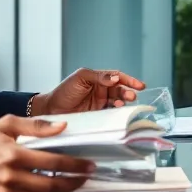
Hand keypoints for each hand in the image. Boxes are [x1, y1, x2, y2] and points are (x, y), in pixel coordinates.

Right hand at [0, 115, 95, 191]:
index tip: (88, 165)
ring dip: (61, 191)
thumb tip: (62, 126)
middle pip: (51, 185)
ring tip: (73, 181)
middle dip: (74, 182)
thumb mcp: (7, 124)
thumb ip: (36, 125)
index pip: (53, 162)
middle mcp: (10, 177)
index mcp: (13, 154)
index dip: (75, 165)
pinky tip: (53, 186)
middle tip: (87, 176)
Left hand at [30, 68, 146, 116]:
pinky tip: (118, 111)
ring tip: (123, 103)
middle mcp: (102, 90)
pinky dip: (117, 112)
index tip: (140, 85)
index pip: (117, 77)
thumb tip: (115, 78)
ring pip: (118, 101)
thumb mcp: (81, 77)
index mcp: (98, 79)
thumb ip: (99, 76)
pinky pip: (111, 113)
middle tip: (132, 96)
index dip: (129, 80)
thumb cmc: (64, 91)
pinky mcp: (98, 115)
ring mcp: (101, 103)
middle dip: (128, 92)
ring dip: (124, 101)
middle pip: (120, 89)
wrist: (51, 110)